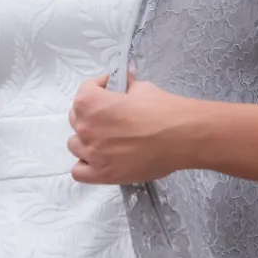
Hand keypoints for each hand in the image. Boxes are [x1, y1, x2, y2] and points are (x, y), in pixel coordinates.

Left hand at [66, 69, 192, 184]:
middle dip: (91, 114)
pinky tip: (99, 160)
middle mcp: (85, 128)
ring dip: (86, 140)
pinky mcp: (103, 174)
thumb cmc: (162, 109)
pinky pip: (79, 172)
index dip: (99, 87)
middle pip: (76, 118)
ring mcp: (92, 153)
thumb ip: (126, 88)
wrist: (182, 137)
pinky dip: (85, 166)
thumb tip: (126, 84)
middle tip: (110, 115)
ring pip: (75, 145)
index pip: (84, 90)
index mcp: (90, 102)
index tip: (110, 88)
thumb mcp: (142, 88)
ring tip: (105, 139)